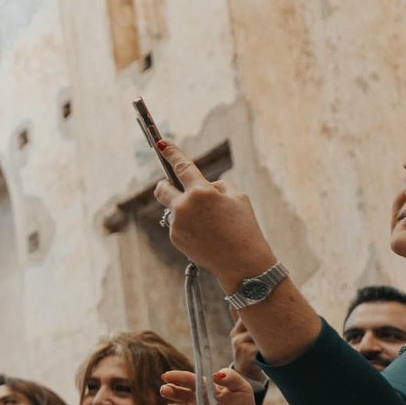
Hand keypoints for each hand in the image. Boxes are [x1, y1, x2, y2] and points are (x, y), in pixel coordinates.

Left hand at [148, 138, 279, 291]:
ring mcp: (177, 223)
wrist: (241, 261)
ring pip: (174, 209)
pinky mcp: (175, 238)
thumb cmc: (244, 226)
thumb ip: (216, 186)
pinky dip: (188, 226)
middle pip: (161, 189)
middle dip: (165, 185)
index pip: (182, 166)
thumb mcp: (238, 197)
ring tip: (209, 223)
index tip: (161, 143)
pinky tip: (206, 235)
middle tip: (175, 187)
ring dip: (185, 210)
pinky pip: (178, 225)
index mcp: (201, 192)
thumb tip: (203, 186)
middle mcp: (184, 206)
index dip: (171, 152)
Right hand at [160, 367, 267, 404]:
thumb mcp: (242, 389)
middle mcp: (196, 401)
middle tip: (164, 390)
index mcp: (205, 388)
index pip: (189, 380)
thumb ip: (231, 377)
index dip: (177, 377)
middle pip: (178, 393)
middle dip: (169, 391)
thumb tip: (216, 374)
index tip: (166, 376)